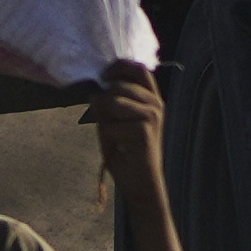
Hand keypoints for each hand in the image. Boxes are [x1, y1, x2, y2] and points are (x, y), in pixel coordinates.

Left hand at [89, 59, 167, 198]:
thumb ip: (109, 105)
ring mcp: (152, 117)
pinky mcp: (143, 131)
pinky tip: (120, 147)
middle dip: (103, 99)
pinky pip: (111, 125)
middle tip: (103, 116)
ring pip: (113, 101)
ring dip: (105, 118)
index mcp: (152, 100)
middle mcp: (156, 105)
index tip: (103, 76)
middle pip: (120, 85)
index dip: (119, 67)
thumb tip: (95, 92)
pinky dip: (108, 136)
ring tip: (114, 134)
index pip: (139, 69)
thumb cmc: (127, 153)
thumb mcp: (115, 123)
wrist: (141, 184)